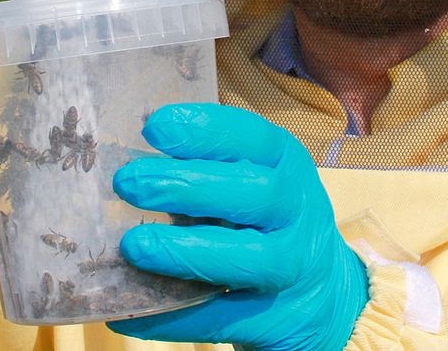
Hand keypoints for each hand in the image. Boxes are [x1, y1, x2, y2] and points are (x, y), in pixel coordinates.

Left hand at [108, 103, 368, 349]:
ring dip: (185, 251)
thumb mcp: (251, 177)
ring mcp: (293, 268)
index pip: (251, 137)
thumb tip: (125, 161)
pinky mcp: (280, 319)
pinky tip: (127, 312)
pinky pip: (223, 318)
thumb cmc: (265, 218)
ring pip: (246, 259)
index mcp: (284, 164)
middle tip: (128, 183)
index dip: (204, 130)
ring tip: (133, 246)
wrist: (322, 292)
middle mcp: (297, 212)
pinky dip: (174, 316)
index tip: (153, 127)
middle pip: (253, 195)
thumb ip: (203, 164)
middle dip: (186, 186)